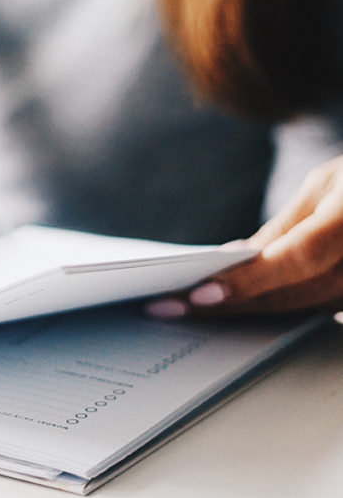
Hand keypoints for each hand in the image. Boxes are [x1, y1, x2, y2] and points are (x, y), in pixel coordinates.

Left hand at [147, 155, 342, 318]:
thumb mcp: (328, 185)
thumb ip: (287, 226)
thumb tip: (239, 257)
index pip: (298, 259)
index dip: (249, 280)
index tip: (200, 295)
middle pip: (294, 294)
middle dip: (231, 304)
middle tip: (171, 308)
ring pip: (304, 311)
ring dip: (247, 313)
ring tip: (190, 311)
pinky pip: (319, 312)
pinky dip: (277, 310)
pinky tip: (237, 308)